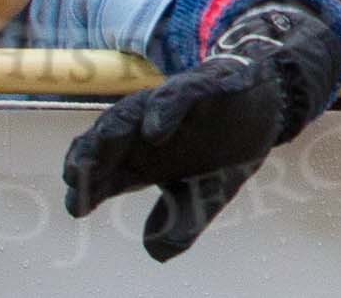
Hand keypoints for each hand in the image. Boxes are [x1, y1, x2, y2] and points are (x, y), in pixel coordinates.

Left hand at [63, 4, 340, 261]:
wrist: (265, 107)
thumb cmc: (221, 151)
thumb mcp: (204, 197)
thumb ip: (181, 225)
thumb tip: (155, 252)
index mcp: (142, 159)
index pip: (105, 173)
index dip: (89, 188)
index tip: (77, 206)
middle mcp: (146, 131)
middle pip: (107, 142)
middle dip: (89, 157)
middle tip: (74, 176)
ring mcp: (168, 107)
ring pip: (131, 113)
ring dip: (112, 131)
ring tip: (97, 150)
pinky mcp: (198, 87)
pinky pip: (175, 97)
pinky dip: (164, 111)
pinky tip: (154, 131)